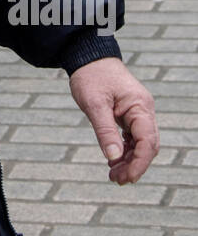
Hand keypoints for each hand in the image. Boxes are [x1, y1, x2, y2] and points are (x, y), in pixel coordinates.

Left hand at [69, 58, 158, 183]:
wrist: (88, 56)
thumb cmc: (91, 76)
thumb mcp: (94, 104)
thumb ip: (105, 131)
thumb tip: (114, 158)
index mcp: (140, 106)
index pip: (148, 141)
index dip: (140, 163)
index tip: (128, 178)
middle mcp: (144, 110)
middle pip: (148, 145)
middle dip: (134, 165)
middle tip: (117, 179)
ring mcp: (138, 112)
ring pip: (141, 143)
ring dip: (129, 160)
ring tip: (113, 175)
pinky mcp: (129, 113)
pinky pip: (133, 137)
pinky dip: (125, 150)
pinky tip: (113, 160)